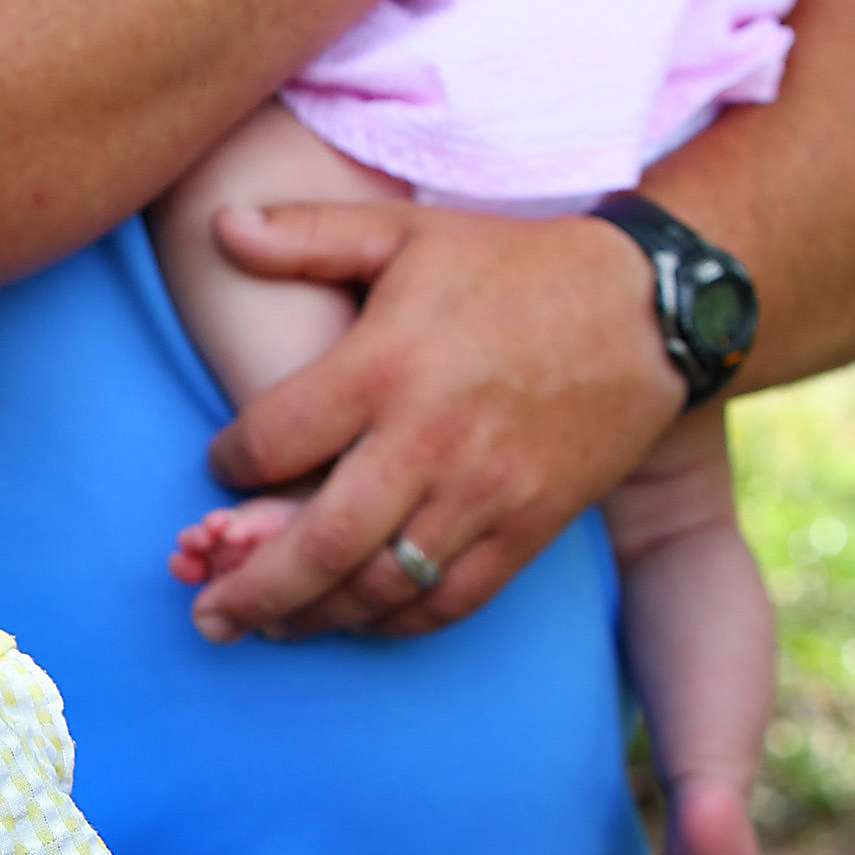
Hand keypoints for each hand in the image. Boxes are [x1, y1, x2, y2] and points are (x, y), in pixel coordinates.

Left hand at [190, 202, 681, 638]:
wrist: (647, 309)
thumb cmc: (513, 267)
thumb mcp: (406, 232)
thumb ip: (306, 235)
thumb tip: (219, 227)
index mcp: (386, 367)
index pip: (273, 443)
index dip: (228, 465)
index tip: (221, 467)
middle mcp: (429, 442)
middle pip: (318, 545)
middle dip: (251, 591)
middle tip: (206, 616)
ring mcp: (484, 494)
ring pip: (379, 588)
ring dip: (313, 618)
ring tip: (267, 627)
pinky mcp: (530, 528)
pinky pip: (449, 602)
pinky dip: (394, 623)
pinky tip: (356, 619)